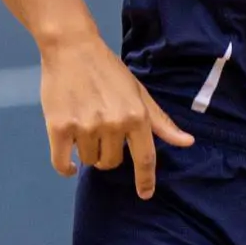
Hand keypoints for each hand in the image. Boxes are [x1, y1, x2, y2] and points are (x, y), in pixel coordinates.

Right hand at [41, 34, 192, 198]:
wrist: (73, 50)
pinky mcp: (58, 127)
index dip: (146, 180)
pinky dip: (66, 168)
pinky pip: (62, 161)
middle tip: (104, 135)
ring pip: (89, 160)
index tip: (145, 195)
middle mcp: (112, 125)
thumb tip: (187, 142)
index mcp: (137, 117)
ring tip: (86, 131)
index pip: (146, 158)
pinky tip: (69, 166)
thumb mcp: (141, 94)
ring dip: (88, 153)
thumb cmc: (110, 72)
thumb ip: (161, 122)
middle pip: (113, 162)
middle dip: (110, 155)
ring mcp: (84, 127)